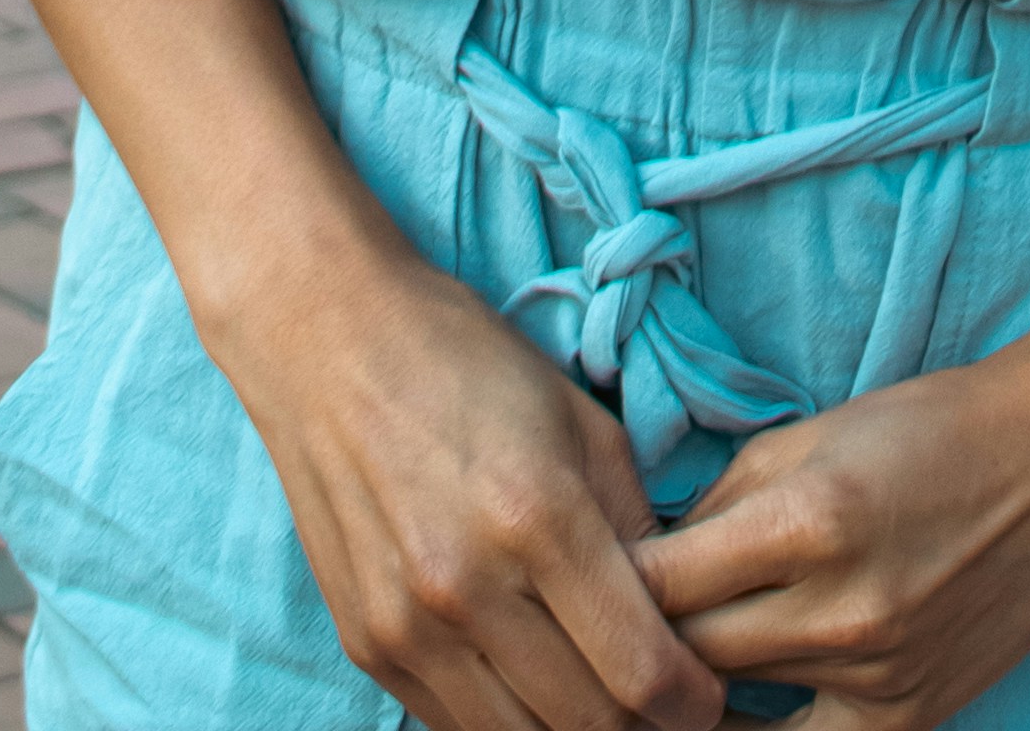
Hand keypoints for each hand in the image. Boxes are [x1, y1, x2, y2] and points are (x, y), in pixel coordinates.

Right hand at [217, 233, 729, 730]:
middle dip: (640, 722)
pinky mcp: (368, 646)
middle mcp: (466, 586)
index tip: (704, 694)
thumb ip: (633, 523)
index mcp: (537, 515)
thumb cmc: (463, 361)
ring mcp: (408, 627)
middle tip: (658, 695)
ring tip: (594, 686)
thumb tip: (674, 614)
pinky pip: (455, 724)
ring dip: (571, 727)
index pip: (639, 670)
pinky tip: (527, 675)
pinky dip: (505, 717)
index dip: (690, 700)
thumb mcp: (578, 416)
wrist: (325, 337)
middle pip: (587, 723)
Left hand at [635, 293, 1029, 722]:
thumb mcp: (811, 434)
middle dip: (644, 636)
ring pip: (738, 704)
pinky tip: (737, 707)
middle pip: (690, 654)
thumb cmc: (932, 427)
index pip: (660, 586)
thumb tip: (653, 557)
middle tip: (612, 622)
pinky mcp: (912, 718)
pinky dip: (763, 728)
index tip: (581, 577)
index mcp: (807, 522)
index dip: (609, 584)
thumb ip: (722, 501)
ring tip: (670, 656)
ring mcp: (880, 676)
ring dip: (698, 679)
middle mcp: (841, 612)